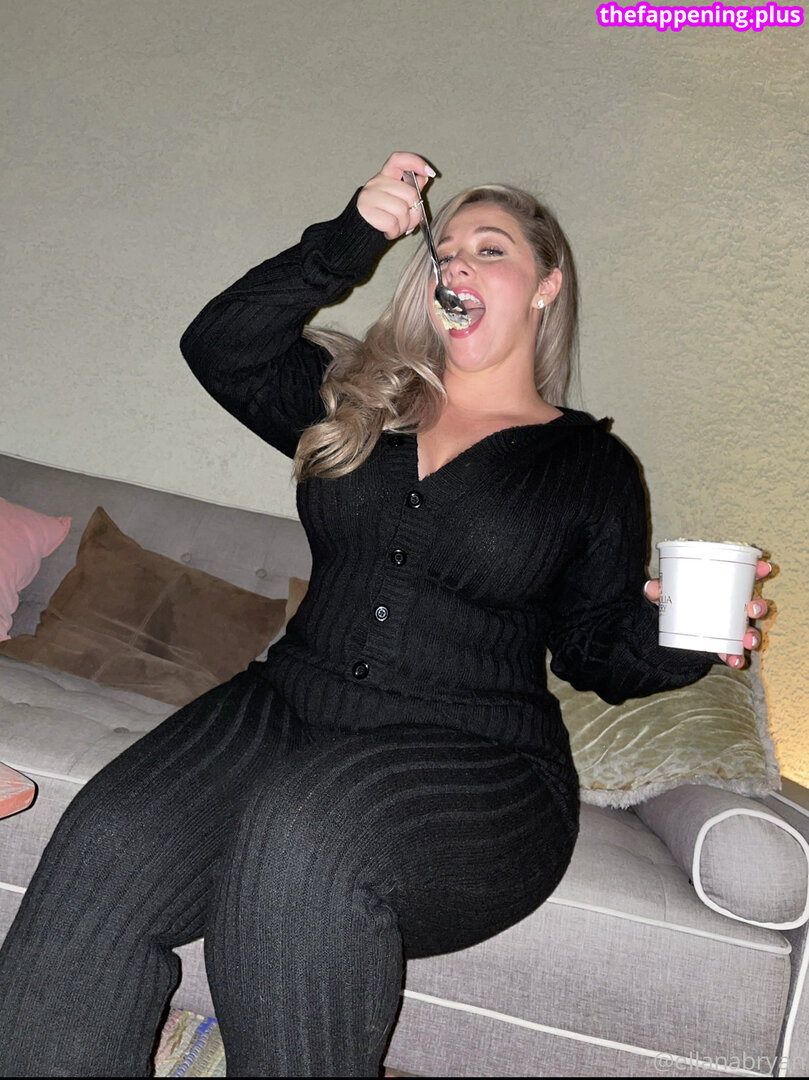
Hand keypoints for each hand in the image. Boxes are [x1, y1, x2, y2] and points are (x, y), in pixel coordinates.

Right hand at [357, 151, 435, 239]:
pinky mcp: (368, 211)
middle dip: (415, 212)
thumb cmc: (381, 215)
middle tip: (407, 220)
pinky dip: (395, 232)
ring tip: (397, 226)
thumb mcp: (397, 198)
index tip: (429, 172)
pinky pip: (392, 223)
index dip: (416, 162)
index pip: (399, 160)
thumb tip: (424, 176)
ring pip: (402, 210)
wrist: (360, 231)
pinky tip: (390, 231)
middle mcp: (376, 183)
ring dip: (404, 225)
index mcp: (385, 176)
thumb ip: (411, 187)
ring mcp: (370, 196)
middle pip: (410, 194)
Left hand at [643, 560, 771, 668]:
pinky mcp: (725, 645)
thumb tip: (652, 588)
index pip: (746, 576)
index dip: (757, 571)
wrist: (667, 631)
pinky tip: (735, 661)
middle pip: (755, 605)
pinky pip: (736, 652)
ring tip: (748, 640)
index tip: (764, 568)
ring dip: (753, 635)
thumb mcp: (664, 595)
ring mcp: (732, 627)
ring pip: (751, 630)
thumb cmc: (674, 603)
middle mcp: (733, 607)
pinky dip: (737, 657)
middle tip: (753, 608)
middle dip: (759, 606)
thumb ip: (657, 590)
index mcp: (724, 587)